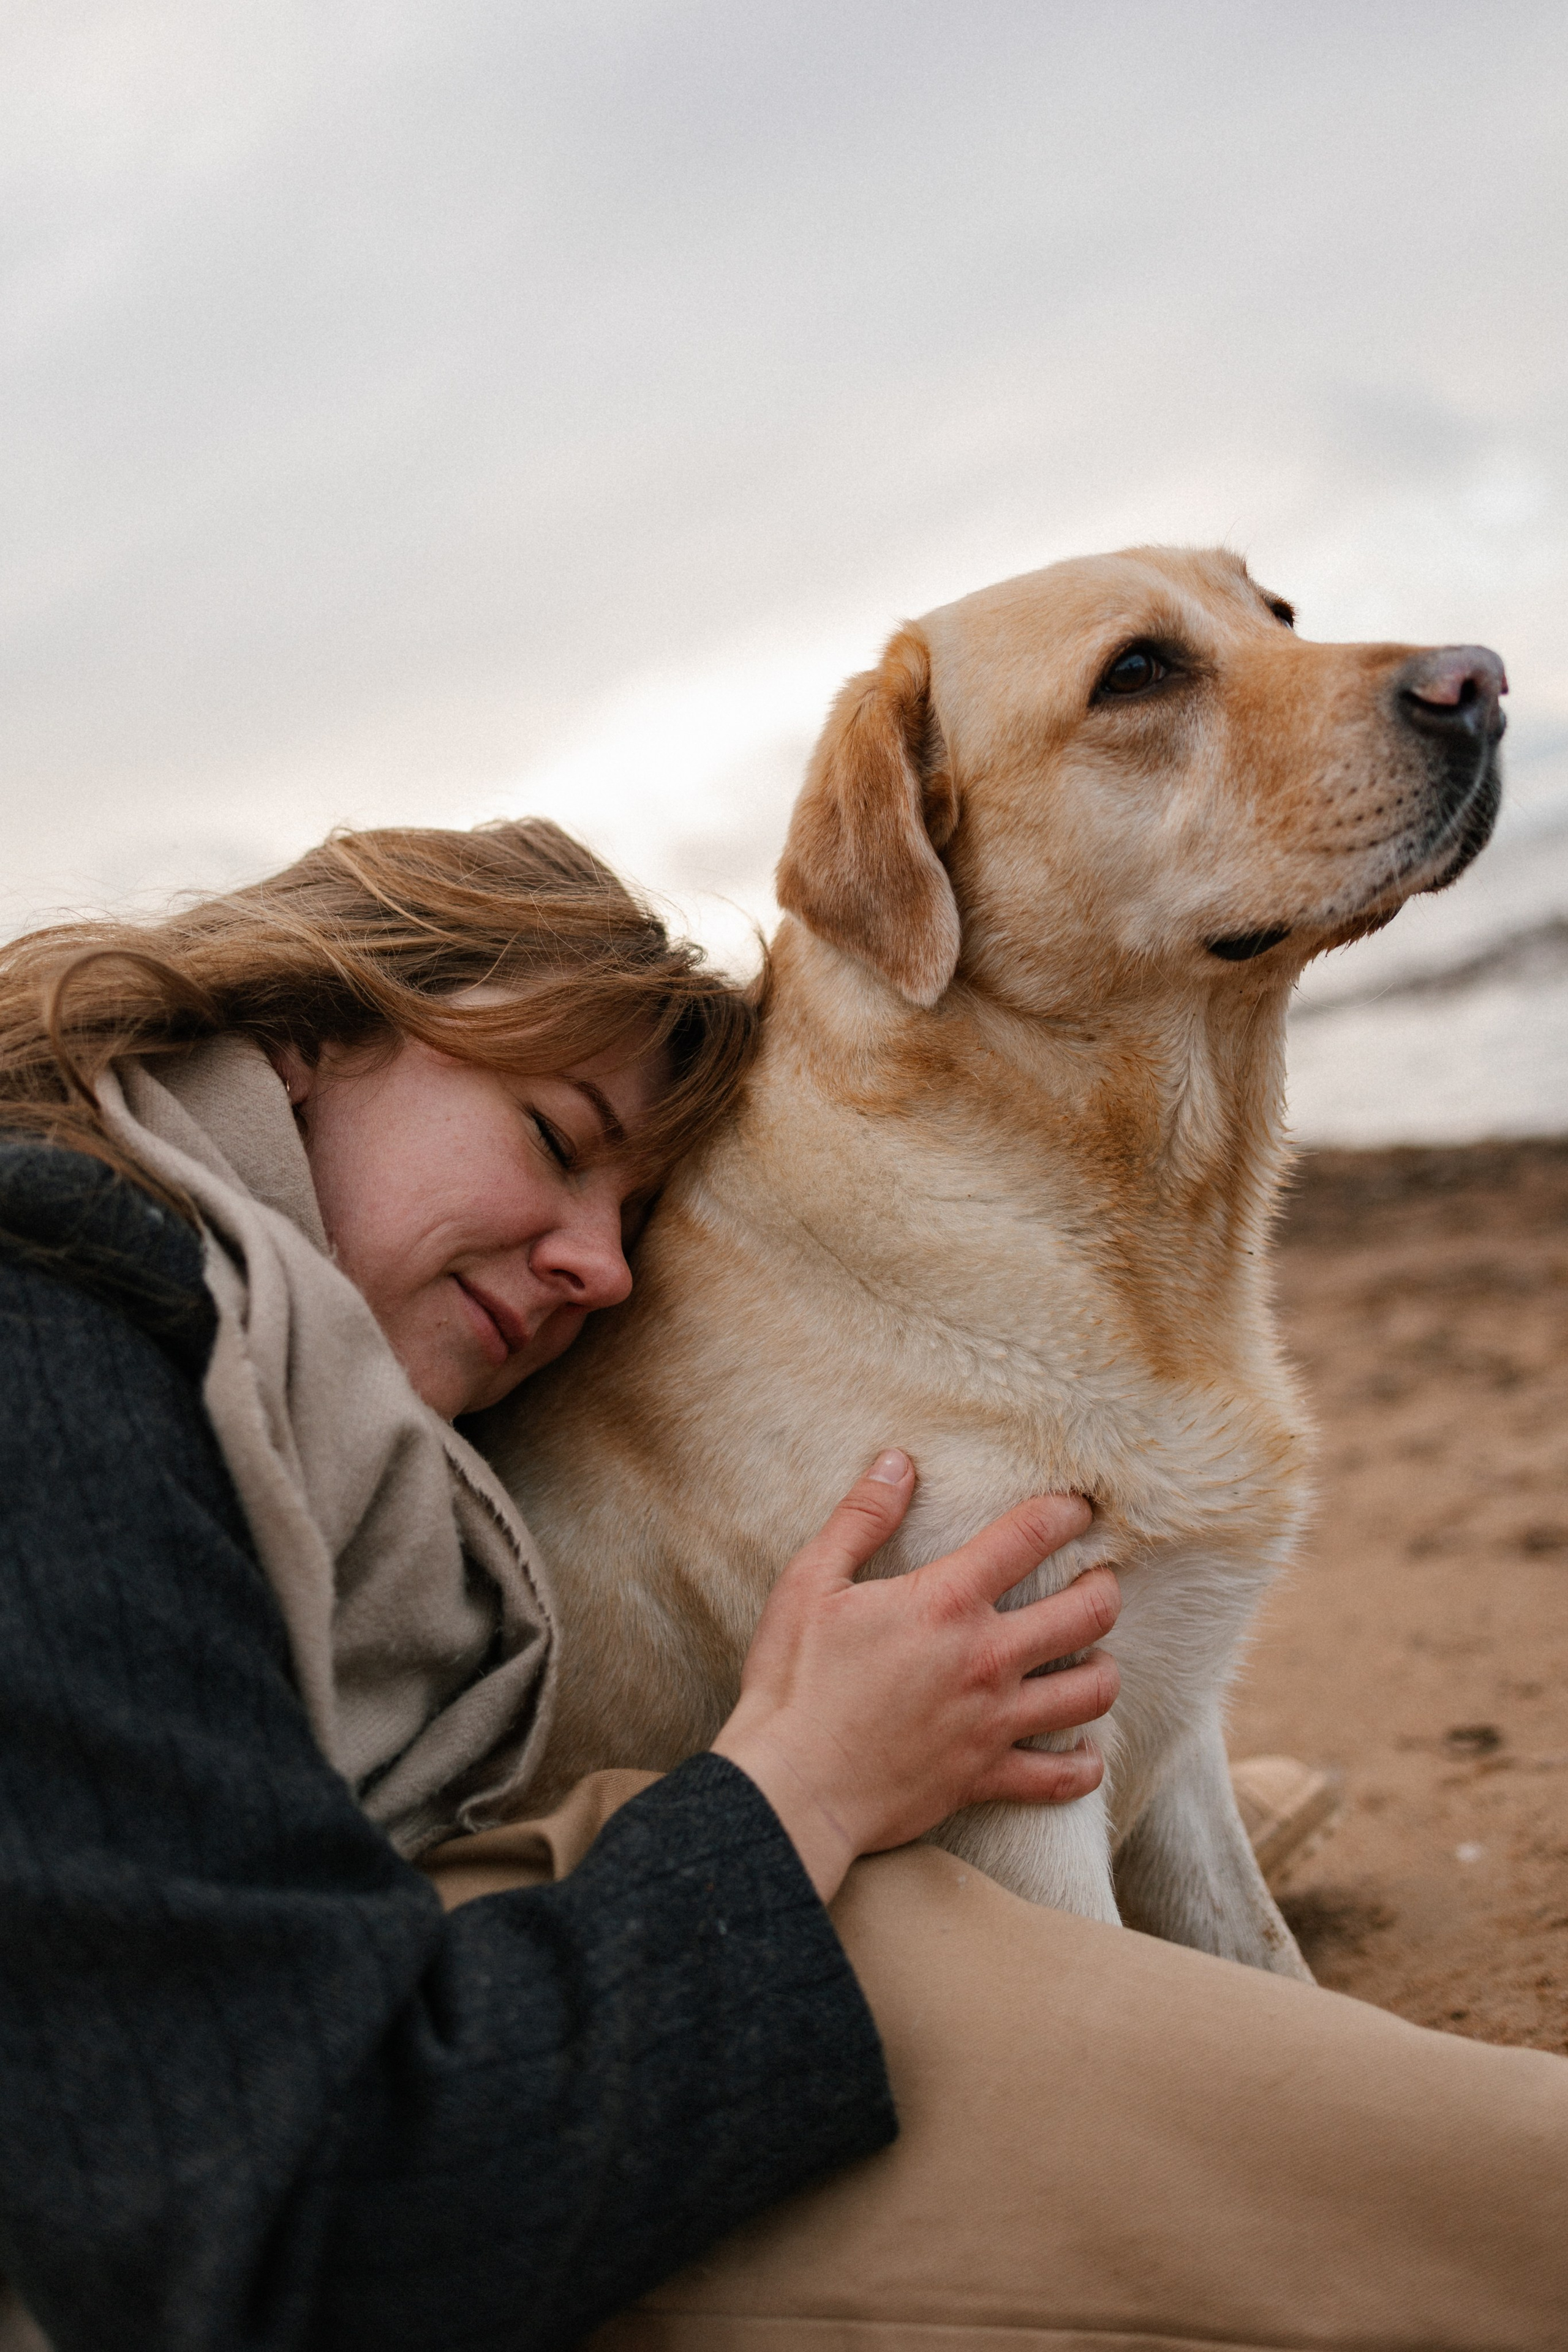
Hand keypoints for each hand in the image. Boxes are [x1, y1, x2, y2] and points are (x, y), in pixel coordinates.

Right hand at [710, 1448, 1120, 1903]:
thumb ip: (861, 1518)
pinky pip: (1061, 1778)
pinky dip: (1081, 1767)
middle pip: (1087, 1613)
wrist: (793, 1787)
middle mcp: (986, 1658)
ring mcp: (993, 1721)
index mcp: (946, 1602)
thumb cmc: (794, 1681)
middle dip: (1104, 1588)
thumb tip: (898, 1462)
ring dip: (1103, 1669)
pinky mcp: (986, 1776)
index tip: (1079, 1507)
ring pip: (1091, 1693)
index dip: (1065, 1512)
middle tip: (1098, 1580)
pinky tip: (1083, 1752)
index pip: (1029, 1536)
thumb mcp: (811, 1581)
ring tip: (1094, 1657)